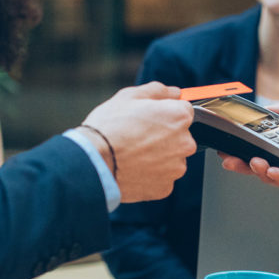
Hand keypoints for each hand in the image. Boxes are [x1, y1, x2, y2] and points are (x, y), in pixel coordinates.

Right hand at [82, 81, 195, 202]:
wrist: (94, 162)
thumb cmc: (109, 127)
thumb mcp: (129, 96)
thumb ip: (158, 91)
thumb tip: (174, 92)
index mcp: (179, 116)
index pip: (184, 111)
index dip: (165, 112)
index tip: (151, 118)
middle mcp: (185, 143)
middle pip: (180, 136)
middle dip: (164, 135)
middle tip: (138, 135)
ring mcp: (176, 167)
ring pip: (171, 158)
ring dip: (158, 156)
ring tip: (133, 153)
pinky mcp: (165, 187)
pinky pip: (161, 177)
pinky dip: (150, 174)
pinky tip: (133, 167)